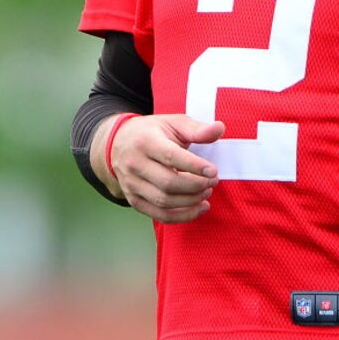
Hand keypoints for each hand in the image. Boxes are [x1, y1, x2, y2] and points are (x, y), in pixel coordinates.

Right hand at [108, 114, 222, 223]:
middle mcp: (134, 164)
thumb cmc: (153, 132)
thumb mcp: (173, 123)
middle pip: (168, 183)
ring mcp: (132, 184)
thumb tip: (220, 128)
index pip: (170, 157)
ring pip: (164, 201)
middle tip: (213, 181)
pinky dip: (182, 216)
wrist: (118, 143)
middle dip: (196, 185)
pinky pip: (159, 215)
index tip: (214, 171)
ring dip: (191, 201)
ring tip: (207, 192)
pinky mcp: (134, 200)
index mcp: (145, 142)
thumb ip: (197, 129)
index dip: (194, 166)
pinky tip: (199, 208)